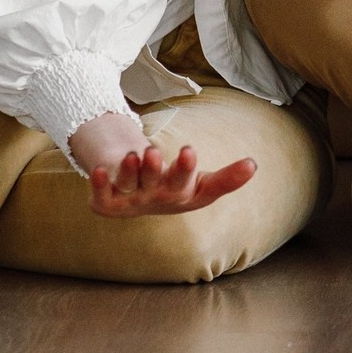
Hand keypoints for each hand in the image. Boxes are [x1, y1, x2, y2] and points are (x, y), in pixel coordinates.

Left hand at [69, 113, 257, 217]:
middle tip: (166, 152)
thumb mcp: (201, 183)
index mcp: (183, 195)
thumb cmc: (172, 187)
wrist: (132, 202)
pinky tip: (96, 170)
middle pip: (164, 185)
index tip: (192, 150)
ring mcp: (132, 200)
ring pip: (133, 184)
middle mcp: (158, 199)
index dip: (193, 171)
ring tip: (139, 153)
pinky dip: (98, 184)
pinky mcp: (107, 202)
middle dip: (167, 170)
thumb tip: (254, 164)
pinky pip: (101, 195)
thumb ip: (228, 177)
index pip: (196, 186)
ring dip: (134, 170)